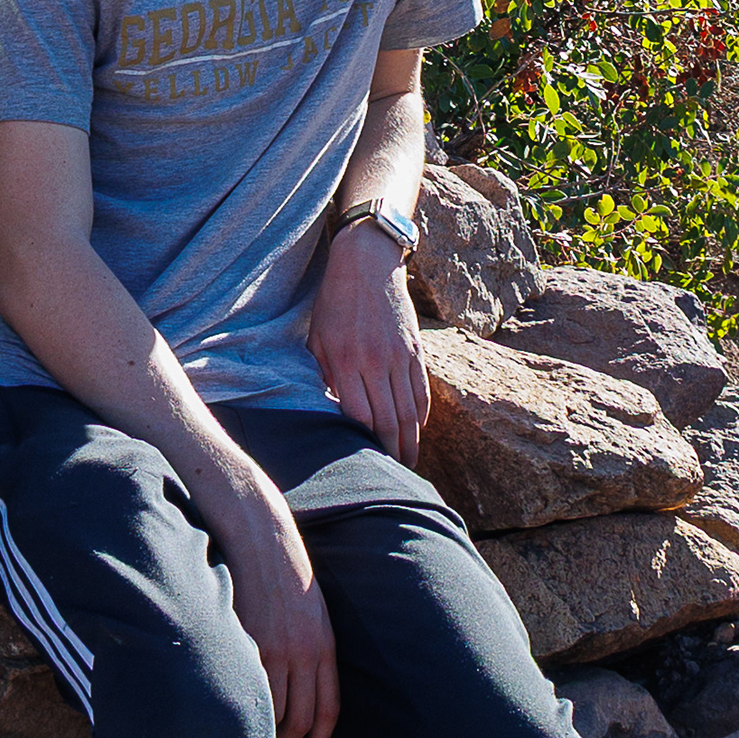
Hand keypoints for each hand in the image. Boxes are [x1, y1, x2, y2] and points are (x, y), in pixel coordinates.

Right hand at [200, 474, 338, 737]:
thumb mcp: (309, 609)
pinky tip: (236, 707)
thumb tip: (298, 682)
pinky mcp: (251, 639)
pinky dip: (246, 706)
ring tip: (252, 734)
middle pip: (300, 718)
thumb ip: (308, 645)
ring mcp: (277, 647)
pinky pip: (252, 688)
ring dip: (263, 730)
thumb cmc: (281, 568)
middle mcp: (306, 651)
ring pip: (274, 710)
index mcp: (325, 644)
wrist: (260, 534)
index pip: (328, 709)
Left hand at [310, 224, 431, 466]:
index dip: (363, 443)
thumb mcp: (317, 337)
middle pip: (388, 421)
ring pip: (408, 411)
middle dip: (390, 451)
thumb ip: (323, 374)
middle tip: (392, 473)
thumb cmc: (333, 302)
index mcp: (345, 361)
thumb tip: (329, 410)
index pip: (359, 416)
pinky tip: (415, 429)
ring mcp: (399, 356)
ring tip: (407, 461)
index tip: (363, 460)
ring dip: (409, 441)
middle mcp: (375, 362)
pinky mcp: (415, 349)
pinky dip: (420, 414)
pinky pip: (421, 391)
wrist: (366, 264)